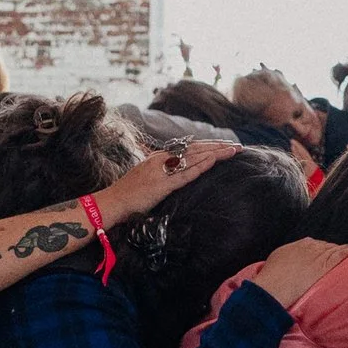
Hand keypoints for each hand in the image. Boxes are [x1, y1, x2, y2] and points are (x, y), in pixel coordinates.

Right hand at [96, 138, 232, 223]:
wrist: (111, 203)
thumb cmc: (128, 195)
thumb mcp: (146, 178)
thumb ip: (161, 173)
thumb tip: (175, 173)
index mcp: (158, 157)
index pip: (188, 147)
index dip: (208, 145)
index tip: (224, 144)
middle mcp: (160, 160)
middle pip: (194, 148)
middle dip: (217, 146)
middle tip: (236, 145)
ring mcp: (161, 171)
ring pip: (193, 157)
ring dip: (215, 153)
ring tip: (233, 150)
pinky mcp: (161, 185)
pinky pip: (185, 174)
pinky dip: (200, 166)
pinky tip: (213, 161)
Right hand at [257, 235, 345, 304]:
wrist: (272, 290)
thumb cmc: (270, 282)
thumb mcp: (275, 264)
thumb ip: (286, 261)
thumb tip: (287, 266)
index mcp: (300, 246)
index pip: (320, 247)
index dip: (326, 255)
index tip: (331, 260)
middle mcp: (312, 246)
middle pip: (331, 248)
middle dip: (339, 255)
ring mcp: (321, 254)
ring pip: (341, 251)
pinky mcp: (328, 263)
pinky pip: (347, 254)